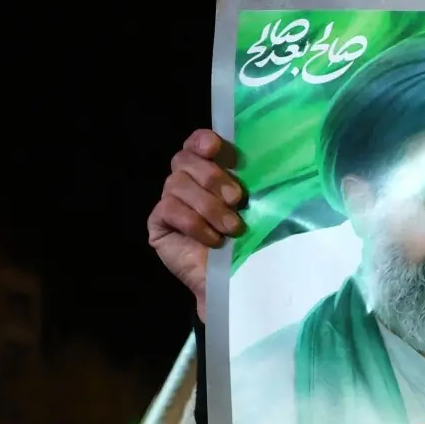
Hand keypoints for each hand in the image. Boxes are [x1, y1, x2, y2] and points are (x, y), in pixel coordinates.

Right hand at [148, 130, 245, 321]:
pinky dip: (194, 222)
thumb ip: (250, 183)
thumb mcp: (256, 208)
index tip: (217, 148)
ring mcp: (169, 202)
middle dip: (213, 177)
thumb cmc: (251, 242)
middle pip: (184, 160)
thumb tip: (267, 160)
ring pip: (177, 184)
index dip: (203, 141)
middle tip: (237, 198)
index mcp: (209, 171)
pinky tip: (212, 239)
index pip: (196, 143)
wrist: (238, 282)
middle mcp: (186, 182)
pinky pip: (169, 208)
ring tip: (232, 228)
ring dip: (209, 206)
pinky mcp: (158, 223)